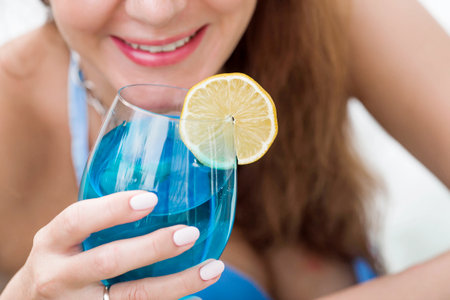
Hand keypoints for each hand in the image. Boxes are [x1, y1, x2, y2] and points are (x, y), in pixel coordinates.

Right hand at [0, 191, 223, 299]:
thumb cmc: (61, 260)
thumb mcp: (65, 237)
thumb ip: (97, 219)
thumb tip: (157, 190)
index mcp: (53, 243)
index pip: (78, 220)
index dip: (113, 208)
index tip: (151, 199)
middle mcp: (59, 277)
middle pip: (109, 262)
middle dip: (153, 248)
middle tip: (190, 233)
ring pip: (132, 298)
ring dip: (177, 284)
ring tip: (213, 268)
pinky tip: (196, 297)